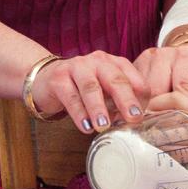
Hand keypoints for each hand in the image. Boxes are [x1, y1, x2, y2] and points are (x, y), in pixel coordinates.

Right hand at [31, 52, 149, 132]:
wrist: (46, 79)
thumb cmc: (82, 88)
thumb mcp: (105, 91)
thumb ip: (119, 102)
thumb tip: (134, 121)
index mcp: (114, 63)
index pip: (134, 78)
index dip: (140, 98)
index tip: (141, 117)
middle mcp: (98, 61)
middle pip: (115, 80)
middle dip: (126, 100)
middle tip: (133, 118)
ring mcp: (77, 67)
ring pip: (91, 87)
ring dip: (99, 108)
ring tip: (104, 126)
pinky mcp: (58, 78)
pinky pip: (70, 97)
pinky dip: (79, 113)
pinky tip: (85, 127)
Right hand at [133, 45, 187, 123]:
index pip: (183, 86)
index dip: (184, 108)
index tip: (186, 122)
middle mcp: (165, 53)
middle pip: (158, 91)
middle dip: (164, 110)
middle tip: (171, 124)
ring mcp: (147, 58)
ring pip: (143, 93)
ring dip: (151, 108)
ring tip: (161, 117)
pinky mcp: (134, 65)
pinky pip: (133, 90)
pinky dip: (140, 103)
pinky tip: (150, 109)